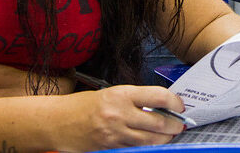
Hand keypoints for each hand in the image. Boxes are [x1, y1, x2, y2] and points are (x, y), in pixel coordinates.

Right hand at [70, 85, 185, 150]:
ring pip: (151, 140)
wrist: (58, 122)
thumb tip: (160, 106)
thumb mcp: (110, 93)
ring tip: (171, 134)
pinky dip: (149, 145)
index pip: (157, 96)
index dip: (174, 102)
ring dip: (166, 138)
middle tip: (181, 123)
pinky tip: (153, 142)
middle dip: (175, 125)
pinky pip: (137, 148)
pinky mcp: (113, 147)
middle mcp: (120, 113)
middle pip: (159, 122)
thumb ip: (135, 100)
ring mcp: (116, 133)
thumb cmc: (83, 106)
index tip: (179, 105)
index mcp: (121, 94)